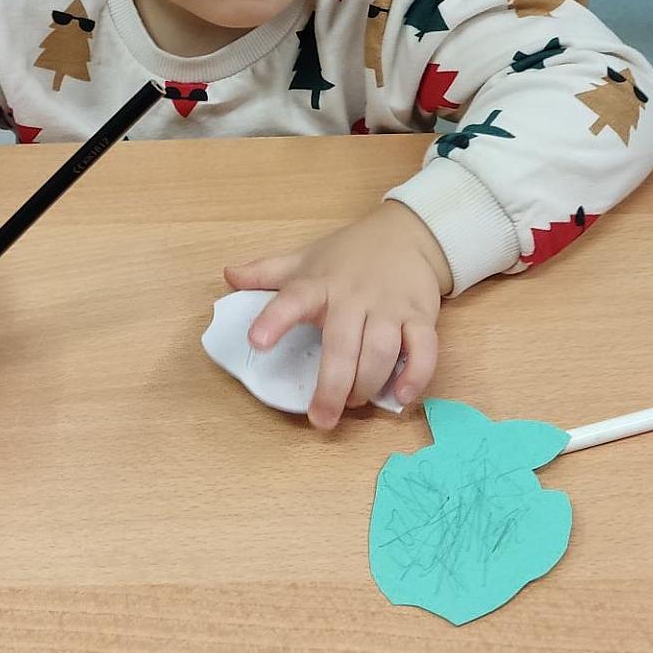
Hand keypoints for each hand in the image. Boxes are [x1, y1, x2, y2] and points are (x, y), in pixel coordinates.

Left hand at [224, 200, 451, 430]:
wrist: (408, 234)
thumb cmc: (350, 254)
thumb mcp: (306, 258)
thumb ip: (267, 271)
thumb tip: (228, 275)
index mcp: (319, 284)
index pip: (293, 298)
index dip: (275, 320)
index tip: (256, 342)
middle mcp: (354, 296)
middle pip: (343, 345)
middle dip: (332, 387)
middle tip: (322, 418)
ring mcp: (390, 306)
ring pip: (381, 352)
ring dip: (367, 385)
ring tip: (354, 402)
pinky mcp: (421, 316)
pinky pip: (424, 349)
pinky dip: (415, 376)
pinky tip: (400, 397)